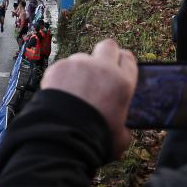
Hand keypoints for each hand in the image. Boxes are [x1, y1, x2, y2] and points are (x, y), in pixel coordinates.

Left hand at [38, 39, 136, 157]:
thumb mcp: (120, 138)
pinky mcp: (58, 67)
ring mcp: (79, 65)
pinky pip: (61, 67)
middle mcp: (103, 68)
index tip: (117, 68)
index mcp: (122, 83)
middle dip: (104, 55)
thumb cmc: (94, 140)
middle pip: (108, 46)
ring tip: (72, 91)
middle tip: (97, 71)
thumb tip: (123, 130)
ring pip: (81, 57)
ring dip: (79, 69)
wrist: (62, 136)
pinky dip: (60, 78)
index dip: (122, 62)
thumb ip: (124, 128)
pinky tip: (58, 95)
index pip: (128, 58)